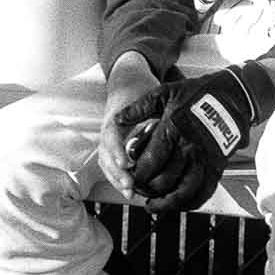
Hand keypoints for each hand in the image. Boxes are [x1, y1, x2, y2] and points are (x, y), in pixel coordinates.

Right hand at [96, 57, 161, 190]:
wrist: (127, 81)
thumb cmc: (140, 88)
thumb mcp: (148, 93)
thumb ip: (155, 108)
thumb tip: (169, 124)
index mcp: (116, 116)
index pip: (111, 135)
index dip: (117, 150)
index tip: (125, 163)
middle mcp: (109, 130)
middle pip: (105, 154)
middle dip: (117, 172)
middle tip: (130, 185)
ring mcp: (108, 140)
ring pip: (106, 163)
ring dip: (116, 179)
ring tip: (131, 193)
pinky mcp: (113, 148)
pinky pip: (111, 166)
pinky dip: (118, 179)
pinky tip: (132, 190)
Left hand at [115, 67, 260, 212]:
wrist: (232, 95)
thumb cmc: (194, 93)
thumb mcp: (164, 93)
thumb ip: (139, 108)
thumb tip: (117, 120)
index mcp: (173, 129)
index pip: (151, 162)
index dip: (137, 174)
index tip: (129, 177)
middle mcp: (190, 147)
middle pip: (164, 179)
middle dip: (147, 189)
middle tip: (137, 190)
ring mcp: (205, 159)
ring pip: (183, 192)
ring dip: (166, 203)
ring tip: (152, 206)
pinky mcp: (217, 166)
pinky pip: (203, 192)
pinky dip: (189, 203)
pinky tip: (177, 205)